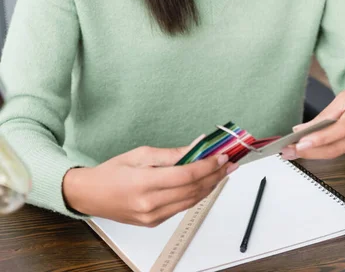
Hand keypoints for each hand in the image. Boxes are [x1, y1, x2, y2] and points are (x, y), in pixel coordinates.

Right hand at [63, 136, 237, 225]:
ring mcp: (153, 216)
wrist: (90, 195)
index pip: (187, 175)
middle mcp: (151, 204)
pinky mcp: (154, 222)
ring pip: (191, 201)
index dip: (208, 165)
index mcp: (145, 183)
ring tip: (223, 172)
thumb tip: (196, 146)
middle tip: (230, 162)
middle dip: (215, 175)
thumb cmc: (112, 171)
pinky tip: (204, 183)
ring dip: (210, 186)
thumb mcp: (141, 153)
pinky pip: (181, 207)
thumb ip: (171, 153)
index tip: (222, 155)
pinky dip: (196, 194)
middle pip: (193, 190)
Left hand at [281, 79, 344, 159]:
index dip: (320, 138)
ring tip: (295, 150)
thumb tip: (302, 129)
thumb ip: (326, 114)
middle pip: (338, 147)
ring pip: (340, 152)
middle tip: (289, 152)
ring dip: (317, 152)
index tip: (300, 143)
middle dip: (311, 151)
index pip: (341, 128)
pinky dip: (332, 148)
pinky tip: (320, 146)